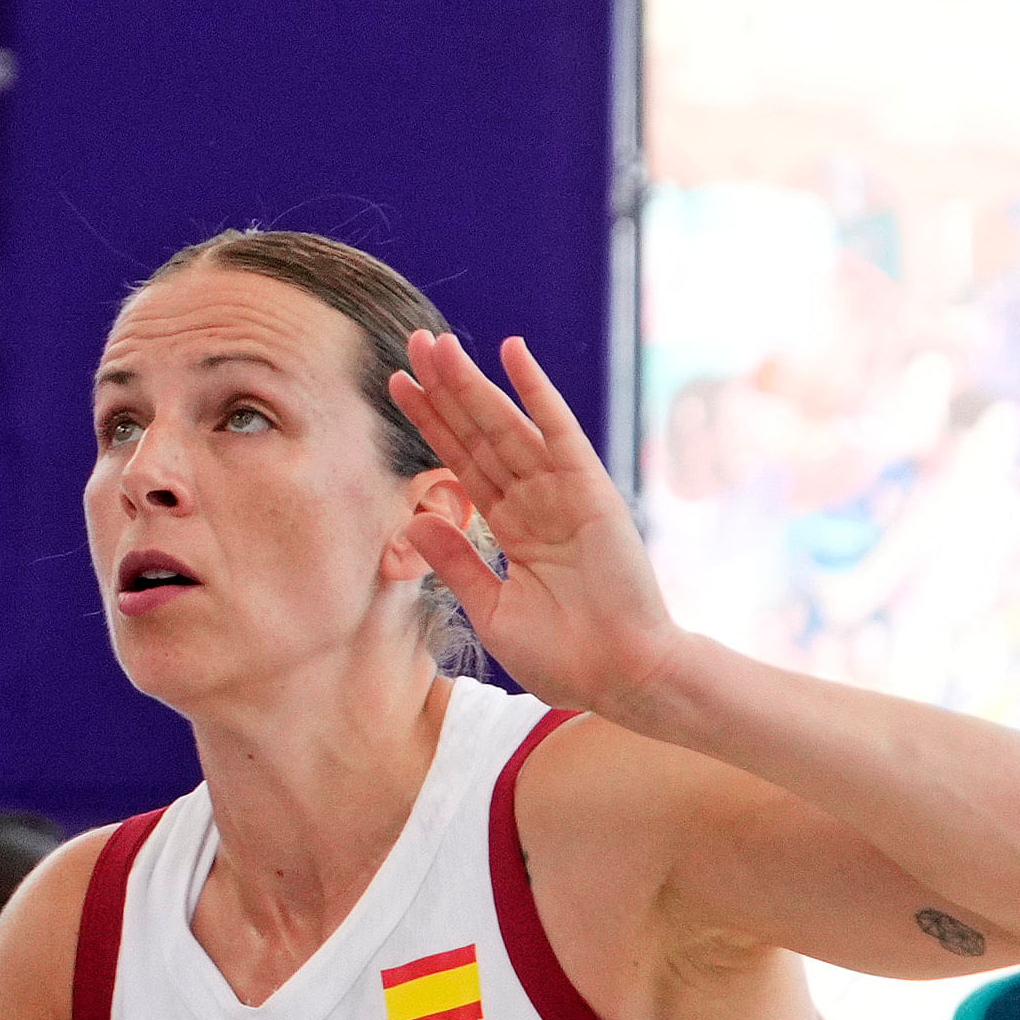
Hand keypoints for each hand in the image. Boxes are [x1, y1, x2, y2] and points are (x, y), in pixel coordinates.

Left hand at [387, 332, 686, 722]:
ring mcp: (561, 492)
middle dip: (443, 389)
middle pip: (477, 433)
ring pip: (506, 425)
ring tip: (438, 344)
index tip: (398, 385)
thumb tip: (415, 518)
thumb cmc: (564, 655)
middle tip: (412, 341)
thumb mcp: (490, 609)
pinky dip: (537, 390)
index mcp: (509, 528)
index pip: (460, 462)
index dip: (430, 424)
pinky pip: (559, 431)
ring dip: (472, 383)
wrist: (621, 677)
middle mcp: (533, 501)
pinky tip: (513, 352)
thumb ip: (456, 562)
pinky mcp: (590, 490)